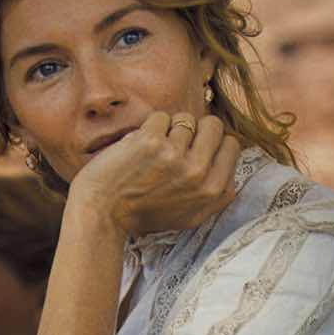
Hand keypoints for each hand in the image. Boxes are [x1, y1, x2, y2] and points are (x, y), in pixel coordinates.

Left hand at [70, 111, 240, 236]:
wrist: (102, 212)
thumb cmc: (143, 215)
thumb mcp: (189, 217)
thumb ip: (215, 196)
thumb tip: (231, 171)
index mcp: (212, 191)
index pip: (231, 145)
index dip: (213, 143)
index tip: (196, 149)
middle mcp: (198, 173)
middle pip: (213, 125)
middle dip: (195, 130)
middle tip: (175, 144)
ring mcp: (175, 155)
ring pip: (185, 118)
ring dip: (168, 129)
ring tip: (153, 150)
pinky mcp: (151, 141)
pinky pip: (161, 117)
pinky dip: (149, 128)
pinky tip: (138, 146)